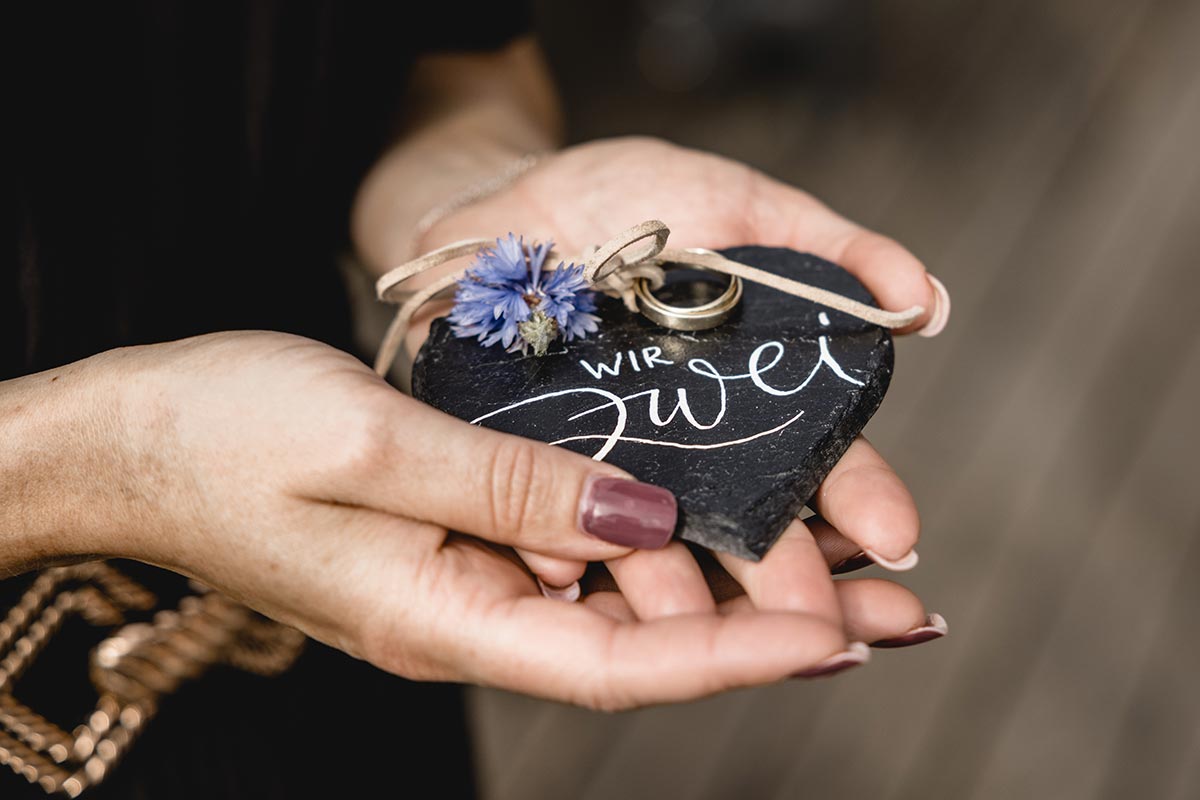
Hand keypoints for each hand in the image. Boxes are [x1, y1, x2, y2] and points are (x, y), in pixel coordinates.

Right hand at [41, 332, 927, 709]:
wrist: (130, 436)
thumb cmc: (225, 438)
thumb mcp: (376, 450)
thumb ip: (518, 487)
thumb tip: (651, 517)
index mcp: (446, 620)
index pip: (621, 663)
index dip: (737, 654)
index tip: (843, 632)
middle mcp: (472, 614)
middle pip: (650, 637)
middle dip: (774, 622)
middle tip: (899, 600)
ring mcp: (468, 577)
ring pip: (630, 592)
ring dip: (736, 573)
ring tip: (849, 552)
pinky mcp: (463, 534)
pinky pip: (581, 545)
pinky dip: (664, 530)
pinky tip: (721, 504)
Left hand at [409, 136, 948, 660]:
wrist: (500, 206)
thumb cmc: (631, 200)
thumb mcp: (738, 205)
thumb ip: (829, 249)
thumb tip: (928, 302)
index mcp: (746, 400)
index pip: (819, 462)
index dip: (860, 499)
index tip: (898, 539)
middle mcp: (683, 450)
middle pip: (746, 526)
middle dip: (787, 577)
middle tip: (825, 626)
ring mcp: (606, 463)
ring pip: (649, 540)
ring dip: (678, 592)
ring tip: (705, 635)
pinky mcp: (524, 465)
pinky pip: (541, 511)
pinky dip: (554, 542)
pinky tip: (564, 569)